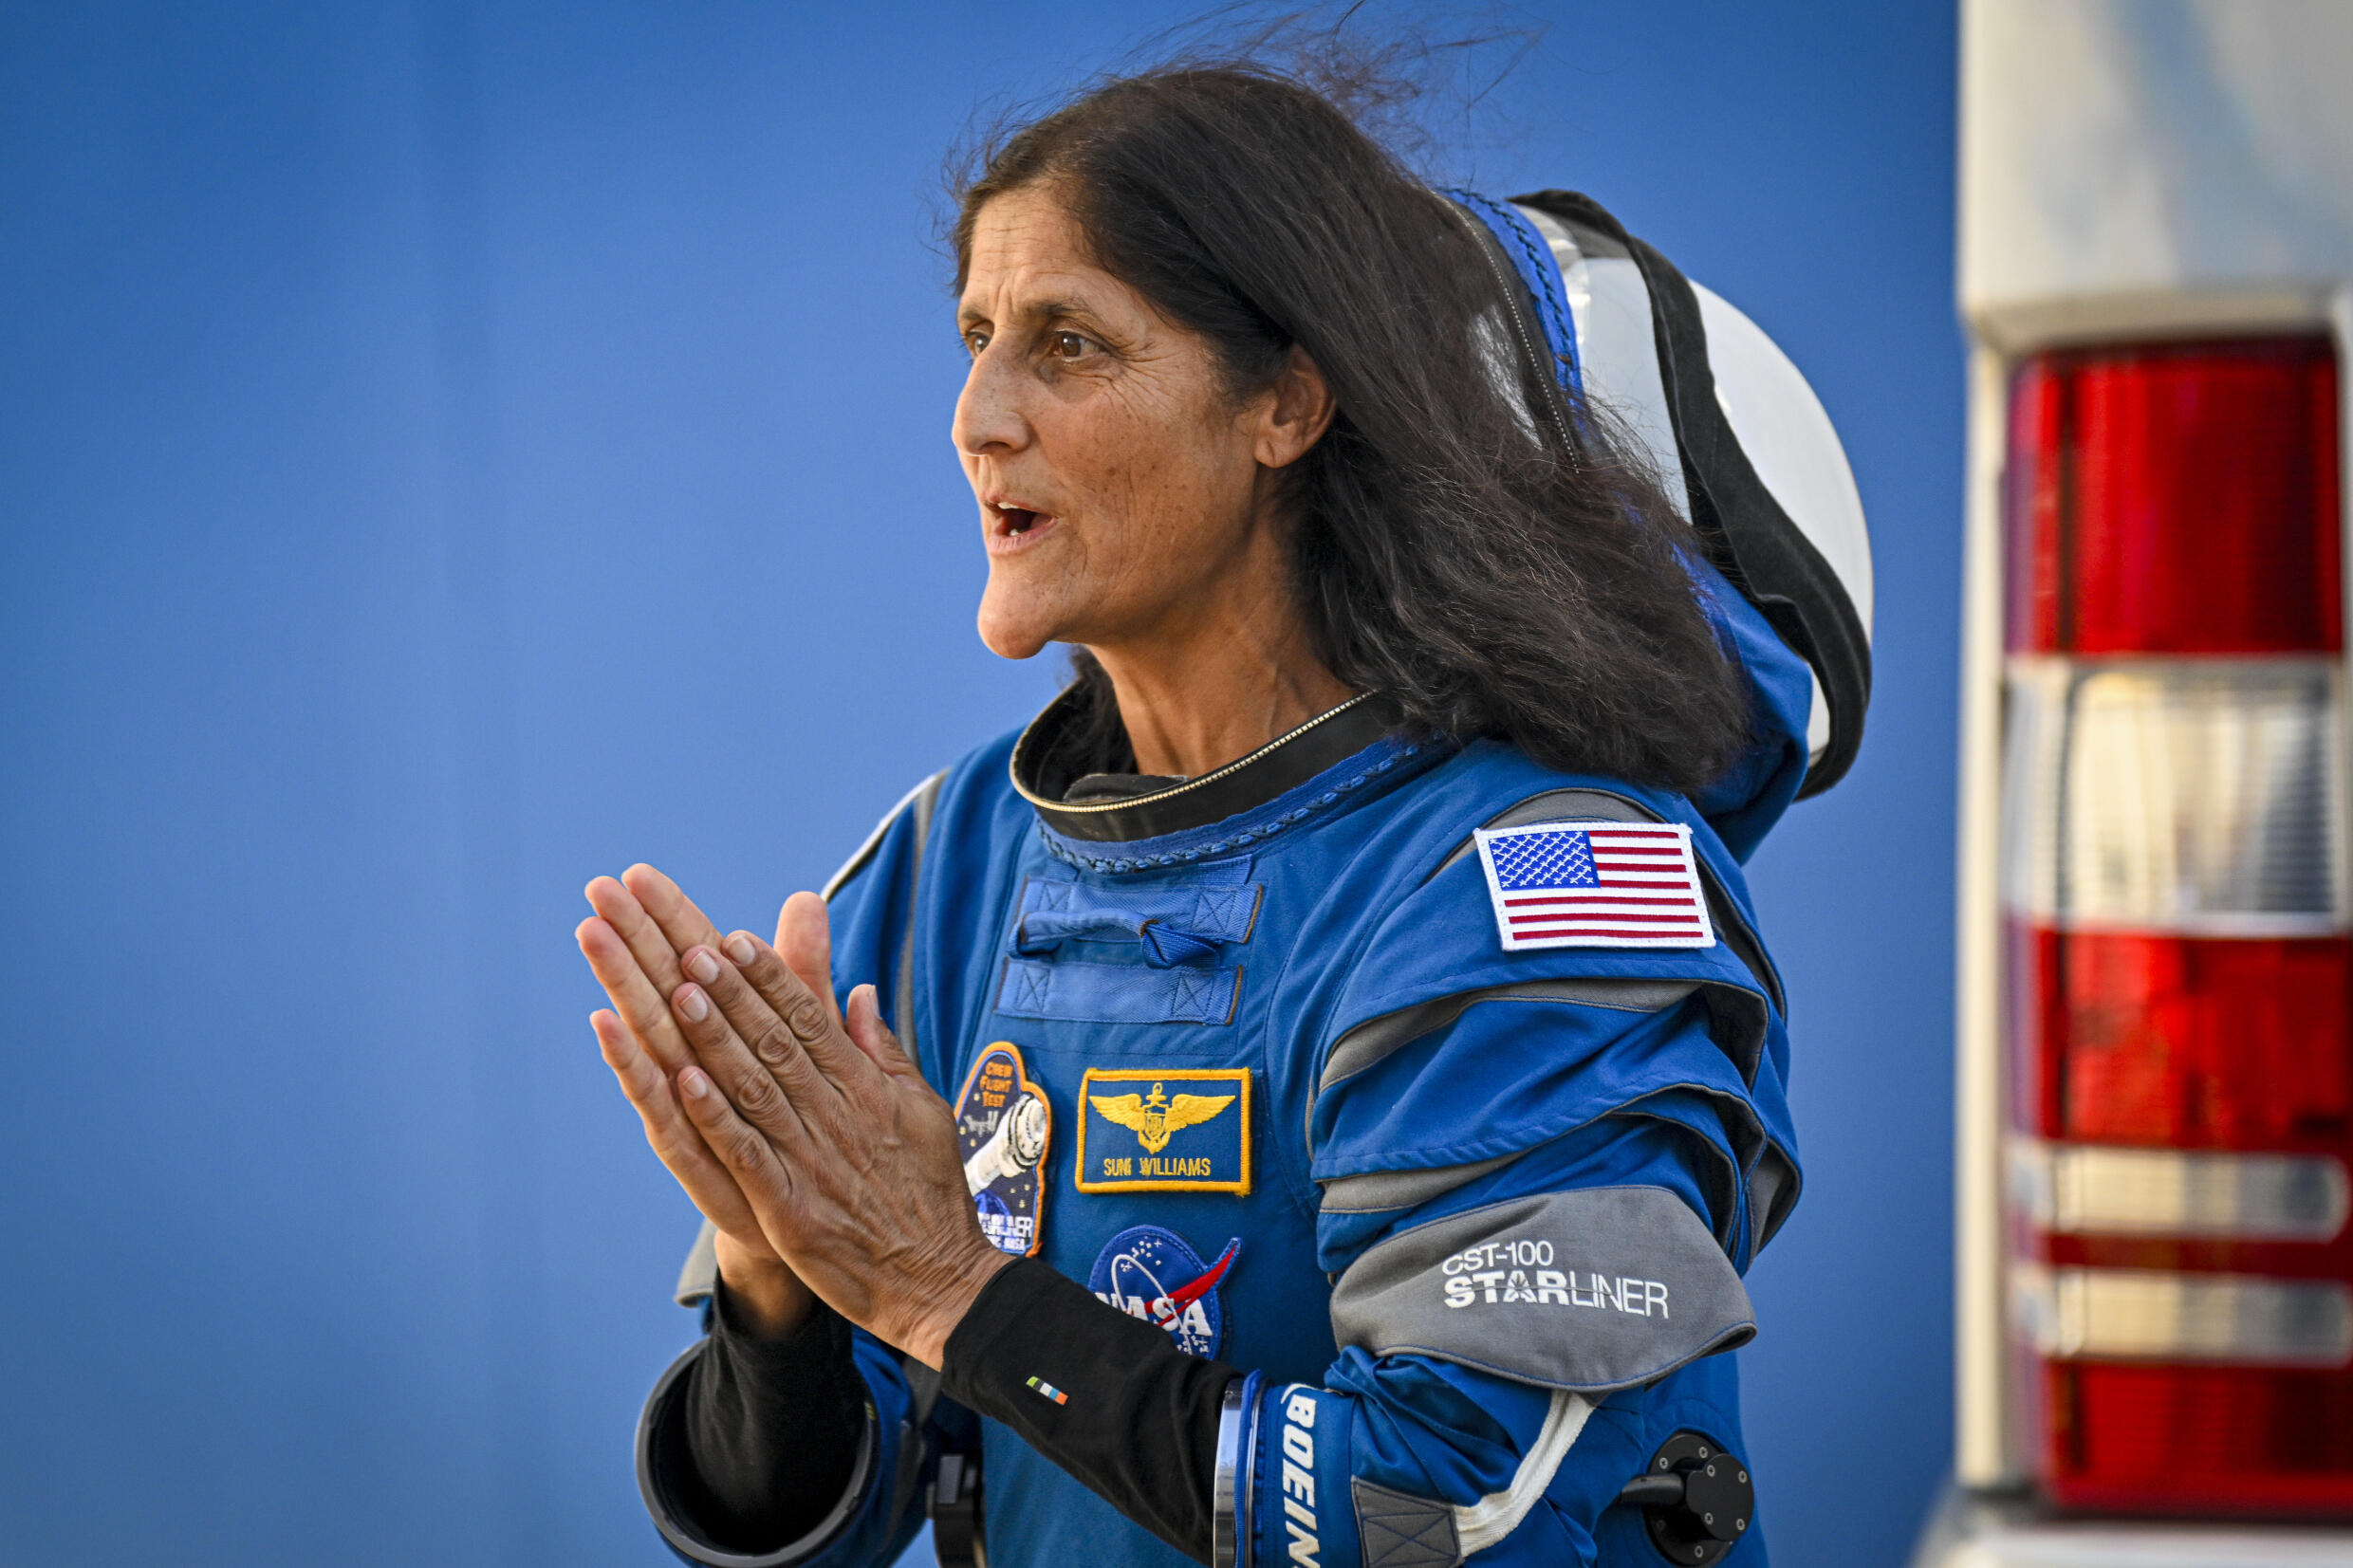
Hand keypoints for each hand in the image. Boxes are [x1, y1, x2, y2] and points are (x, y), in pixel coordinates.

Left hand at [588, 866, 1010, 1364]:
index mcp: (866, 1090)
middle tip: (691, 948)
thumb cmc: (927, 1194)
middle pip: (776, 1043)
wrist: (937, 1280)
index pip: (811, 1021)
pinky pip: (747, 1155)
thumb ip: (883, 1051)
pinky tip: (684, 1081)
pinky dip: (715, 1117)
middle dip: (732, 993)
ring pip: (755, 1089)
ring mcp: (812, 1162)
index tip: (735, 940)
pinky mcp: (791, 1210)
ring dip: (716, 1040)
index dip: (771, 979)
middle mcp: (837, 1117)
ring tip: (680, 993)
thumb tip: (862, 994)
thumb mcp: (921, 1109)